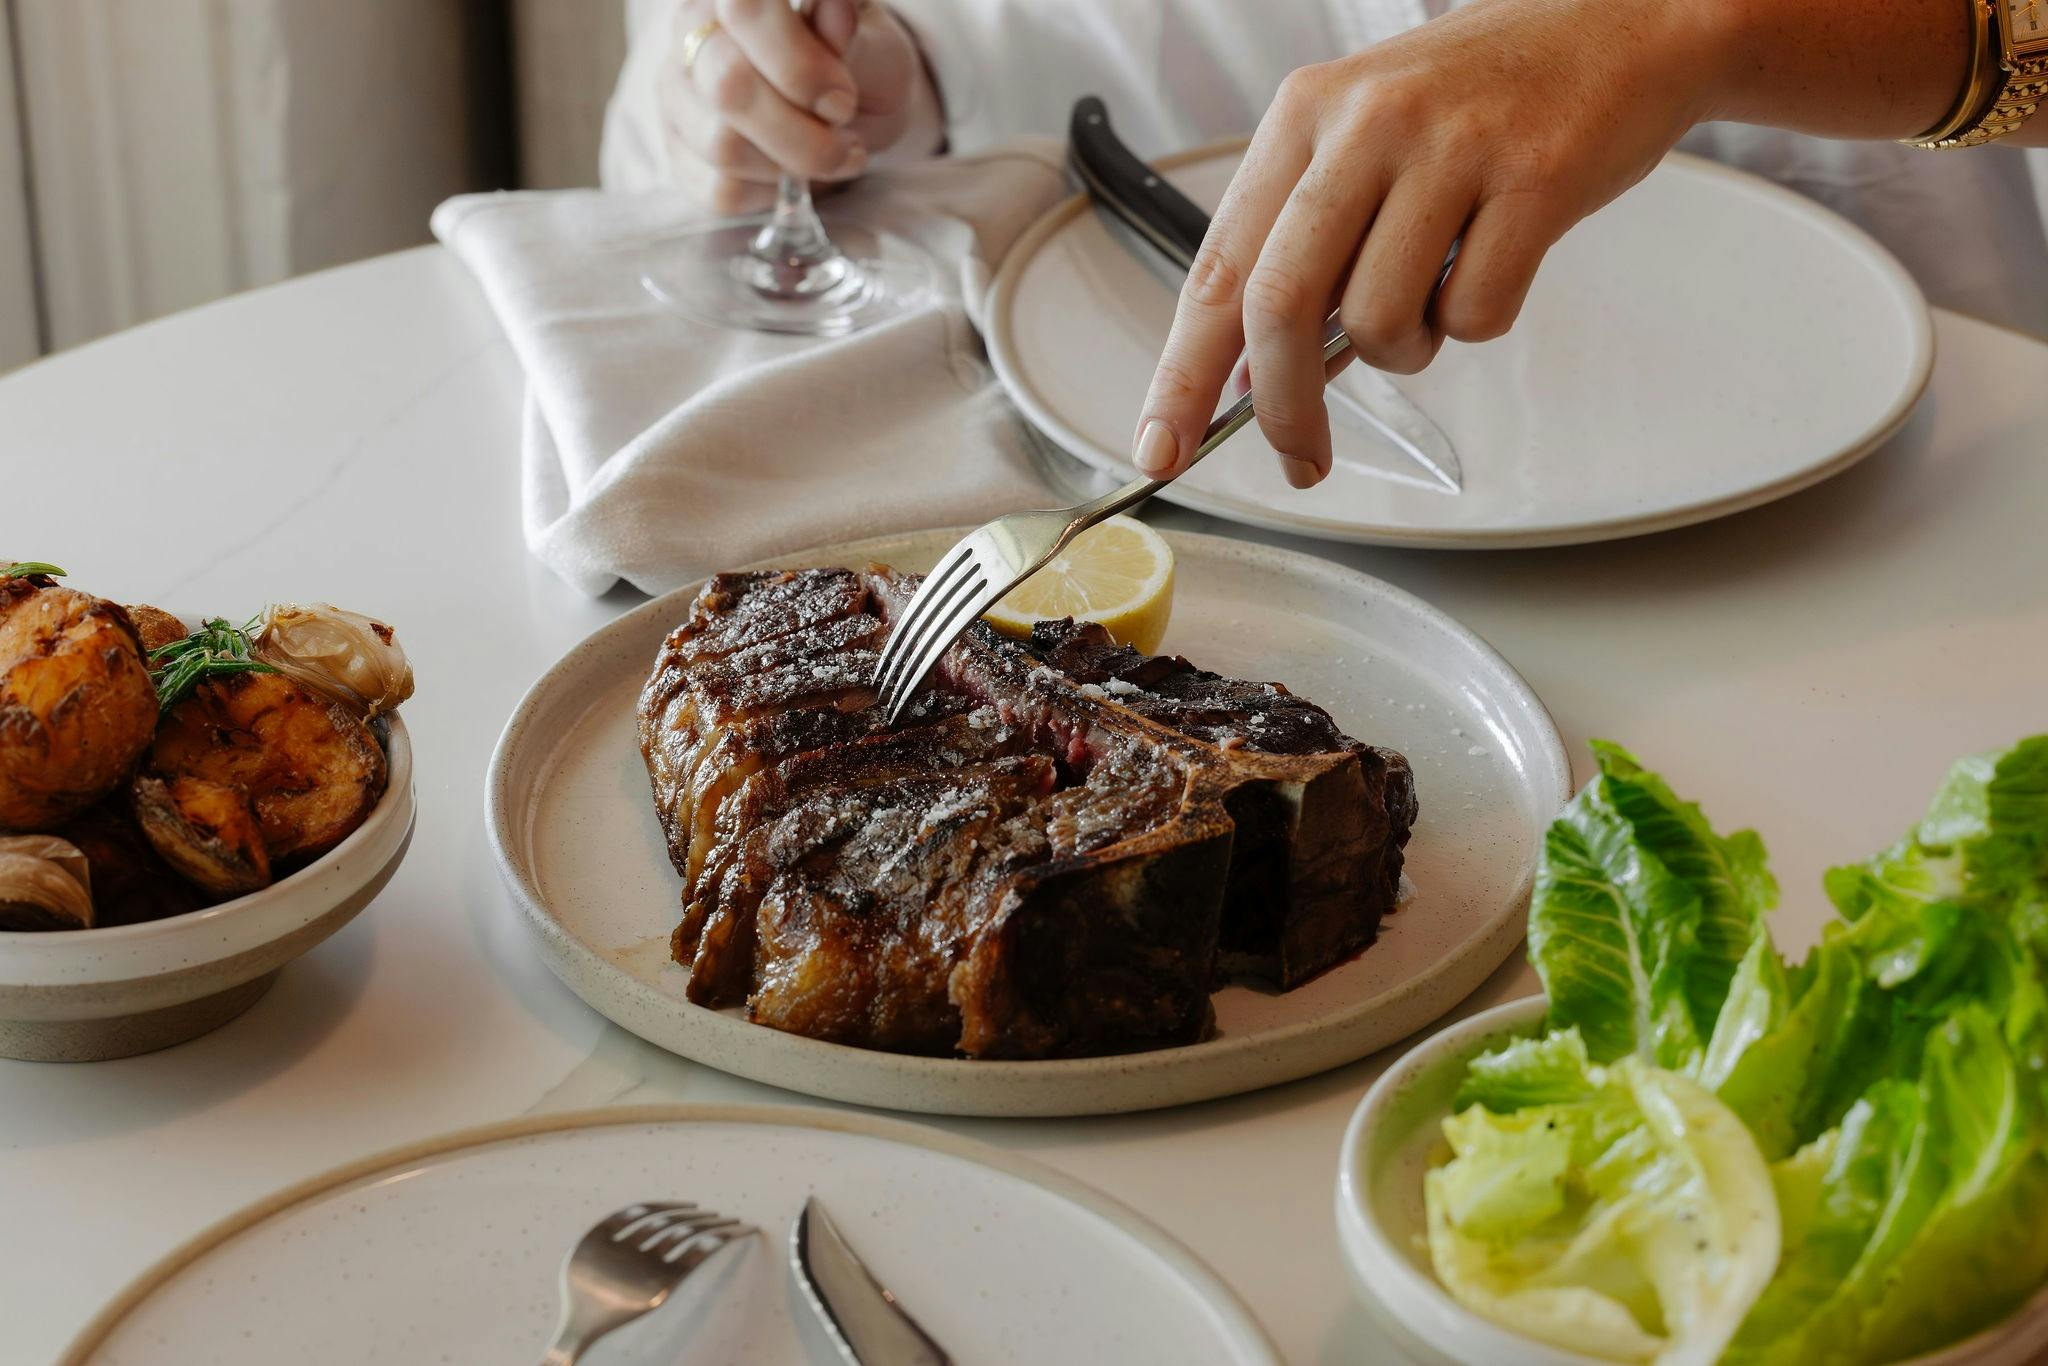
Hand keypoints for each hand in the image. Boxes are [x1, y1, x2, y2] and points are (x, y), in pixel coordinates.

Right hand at [657, 0, 941, 214]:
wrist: (843, 110)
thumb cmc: (857, 66)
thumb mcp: (871, 44)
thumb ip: (850, 34)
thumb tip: (835, 14)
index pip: (745, 10)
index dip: (799, 66)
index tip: (842, 100)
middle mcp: (691, 34)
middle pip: (729, 87)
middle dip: (803, 133)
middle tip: (846, 141)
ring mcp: (677, 96)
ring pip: (723, 146)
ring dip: (793, 165)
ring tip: (831, 156)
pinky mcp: (680, 154)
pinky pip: (720, 190)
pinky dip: (772, 193)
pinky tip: (795, 175)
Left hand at [1130, 0, 1728, 487]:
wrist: (1625, 21)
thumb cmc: (1487, 95)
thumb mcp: (1370, 143)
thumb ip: (1312, 247)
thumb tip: (1261, 374)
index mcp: (1304, 115)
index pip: (1217, 268)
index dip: (1183, 373)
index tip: (1162, 444)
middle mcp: (1365, 122)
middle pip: (1279, 305)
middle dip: (1281, 408)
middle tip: (1300, 457)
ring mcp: (1450, 146)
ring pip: (1378, 321)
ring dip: (1405, 352)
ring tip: (1435, 300)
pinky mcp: (1534, 176)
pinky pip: (1475, 313)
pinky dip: (1478, 321)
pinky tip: (1497, 262)